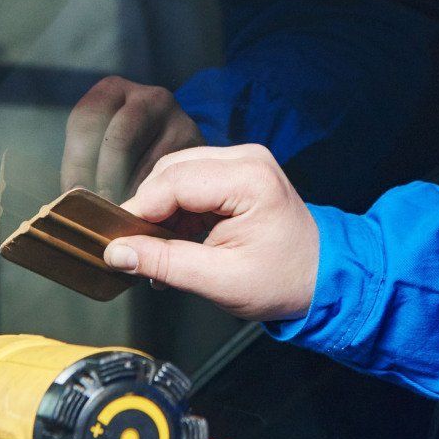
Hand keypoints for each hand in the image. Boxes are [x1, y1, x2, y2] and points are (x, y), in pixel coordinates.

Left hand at [62, 76, 206, 201]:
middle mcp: (149, 97)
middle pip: (118, 140)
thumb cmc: (124, 148)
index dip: (77, 163)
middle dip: (105, 181)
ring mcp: (177, 118)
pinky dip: (154, 199)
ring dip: (130, 196)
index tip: (74, 195)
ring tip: (118, 217)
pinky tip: (144, 212)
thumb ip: (83, 164)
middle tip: (98, 212)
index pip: (87, 120)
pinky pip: (172, 176)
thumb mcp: (98, 142)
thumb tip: (69, 202)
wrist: (171, 141)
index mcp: (112, 90)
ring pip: (147, 163)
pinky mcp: (197, 143)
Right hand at [105, 144, 318, 322]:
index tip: (118, 242)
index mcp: (249, 179)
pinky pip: (191, 180)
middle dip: (149, 210)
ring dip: (161, 210)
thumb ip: (165, 263)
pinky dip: (176, 208)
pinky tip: (176, 239)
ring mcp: (242, 161)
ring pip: (176, 173)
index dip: (140, 211)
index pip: (174, 182)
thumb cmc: (282, 280)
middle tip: (137, 250)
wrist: (322, 276)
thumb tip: (115, 252)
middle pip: (171, 172)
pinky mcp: (237, 171)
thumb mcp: (220, 281)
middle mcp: (246, 158)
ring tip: (160, 249)